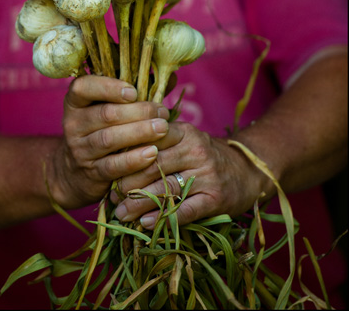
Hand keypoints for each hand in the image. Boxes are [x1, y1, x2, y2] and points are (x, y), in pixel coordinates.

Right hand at [51, 75, 170, 208]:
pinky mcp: (91, 172)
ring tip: (162, 129)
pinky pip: (113, 165)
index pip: (83, 87)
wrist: (78, 172)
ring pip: (109, 139)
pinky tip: (152, 153)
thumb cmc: (104, 129)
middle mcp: (73, 124)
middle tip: (162, 112)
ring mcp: (80, 150)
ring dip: (139, 132)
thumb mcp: (110, 107)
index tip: (134, 91)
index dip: (108, 87)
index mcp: (76, 102)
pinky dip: (134, 159)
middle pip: (105, 114)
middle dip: (138, 111)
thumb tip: (170, 78)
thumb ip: (137, 93)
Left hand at [110, 121, 274, 228]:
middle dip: (128, 183)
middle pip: (154, 166)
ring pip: (166, 189)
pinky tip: (146, 224)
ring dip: (140, 204)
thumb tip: (116, 156)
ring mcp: (207, 174)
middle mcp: (195, 150)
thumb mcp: (184, 139)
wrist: (248, 171)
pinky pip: (186, 210)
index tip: (107, 168)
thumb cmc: (204, 156)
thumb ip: (157, 142)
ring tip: (121, 214)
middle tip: (109, 196)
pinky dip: (164, 218)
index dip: (126, 155)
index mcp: (184, 132)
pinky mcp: (216, 198)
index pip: (149, 140)